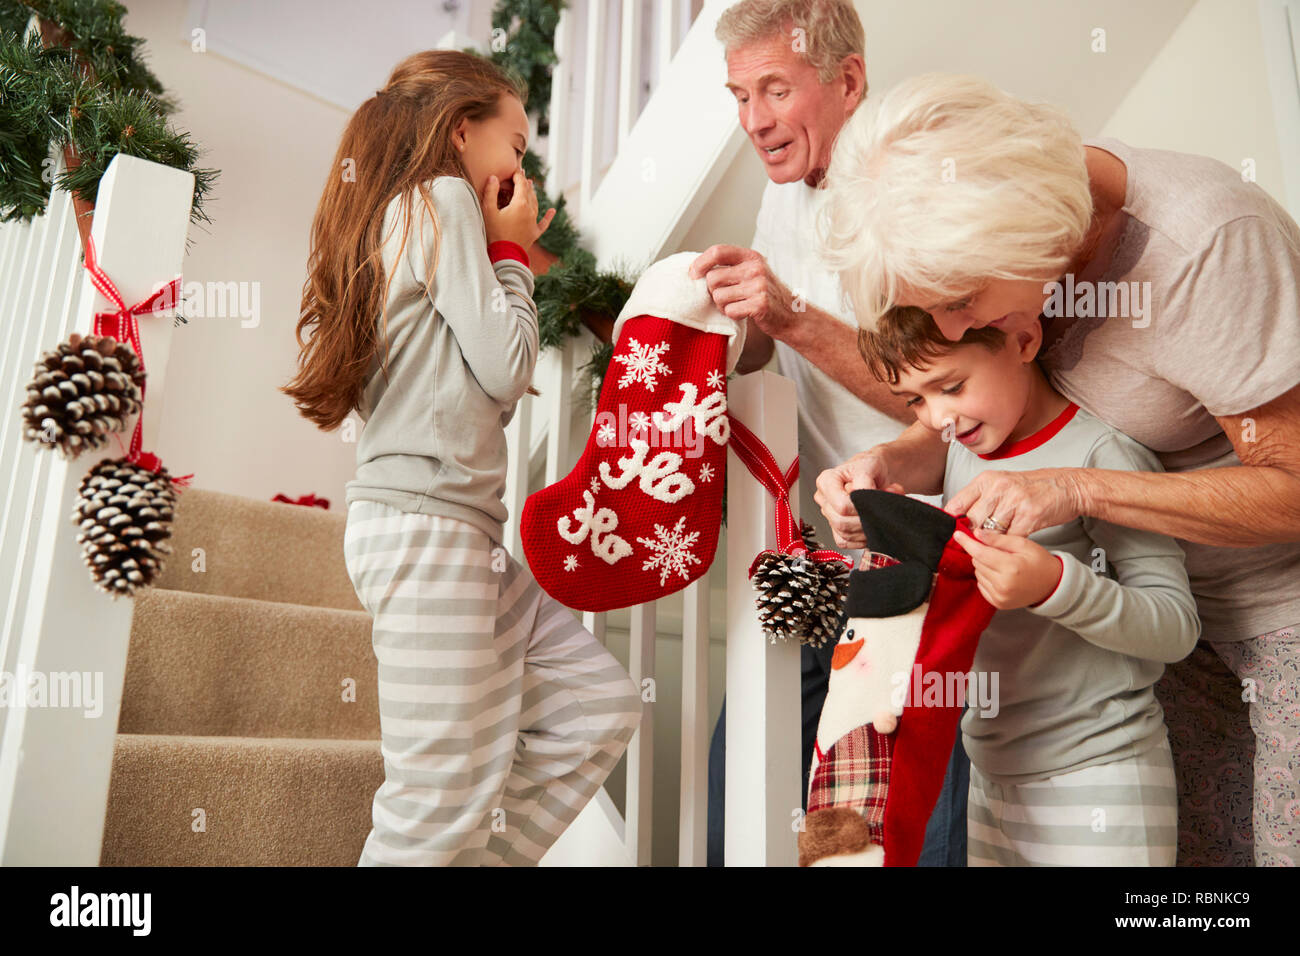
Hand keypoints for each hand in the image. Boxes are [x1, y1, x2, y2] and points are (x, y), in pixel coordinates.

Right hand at [481, 170, 555, 250]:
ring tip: (530, 186)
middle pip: (529, 192)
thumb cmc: (494, 233)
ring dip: (532, 194)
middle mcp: (530, 211)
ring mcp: (533, 223)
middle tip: (522, 174)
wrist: (505, 256)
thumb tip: (493, 177)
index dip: (518, 175)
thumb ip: (490, 192)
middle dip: (525, 182)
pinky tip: (553, 211)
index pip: (521, 184)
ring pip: (535, 204)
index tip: (515, 169)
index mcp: (520, 204)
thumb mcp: (488, 211)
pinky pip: (543, 223)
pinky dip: (548, 216)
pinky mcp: (534, 233)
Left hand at [688, 245, 795, 339]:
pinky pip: (730, 311)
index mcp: (751, 257)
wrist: (793, 315)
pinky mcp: (760, 304)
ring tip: (738, 305)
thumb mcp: (753, 273)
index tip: (693, 274)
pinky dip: (733, 315)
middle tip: (726, 297)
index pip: (718, 251)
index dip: (700, 263)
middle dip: (713, 292)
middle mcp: (755, 268)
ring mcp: (758, 286)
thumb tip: (696, 269)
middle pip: (712, 278)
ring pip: (718, 297)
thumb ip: (731, 268)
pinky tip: (745, 313)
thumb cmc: (766, 295)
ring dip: (723, 306)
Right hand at [814, 448, 904, 549]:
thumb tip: (864, 499)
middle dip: (866, 520)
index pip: (841, 505)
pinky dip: (861, 539)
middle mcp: (824, 499)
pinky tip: (870, 527)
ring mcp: (829, 515)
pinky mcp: (836, 528)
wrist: (875, 473)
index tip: (874, 500)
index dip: (861, 508)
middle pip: (841, 522)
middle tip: (880, 509)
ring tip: (878, 513)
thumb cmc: (870, 468)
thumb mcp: (870, 466)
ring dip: (867, 528)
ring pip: (844, 534)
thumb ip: (864, 482)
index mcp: (827, 481)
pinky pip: (845, 542)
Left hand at [943, 467, 1086, 537]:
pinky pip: (1010, 537)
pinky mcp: (1030, 516)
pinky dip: (1009, 544)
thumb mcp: (1002, 484)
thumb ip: (981, 499)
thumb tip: (959, 518)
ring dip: (992, 541)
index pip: (958, 504)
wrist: (1067, 486)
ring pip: (990, 531)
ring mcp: (1015, 501)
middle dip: (973, 534)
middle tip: (977, 542)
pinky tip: (1011, 543)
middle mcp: (999, 488)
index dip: (953, 521)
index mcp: (987, 480)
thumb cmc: (1033, 487)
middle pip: (972, 520)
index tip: (953, 532)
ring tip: (995, 544)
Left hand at [951, 527, 1063, 609]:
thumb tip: (977, 534)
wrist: (1052, 585)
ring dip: (984, 566)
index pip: (980, 553)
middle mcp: (1003, 585)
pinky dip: (986, 578)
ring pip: (977, 573)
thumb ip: (998, 539)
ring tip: (1003, 565)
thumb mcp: (1023, 544)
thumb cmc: (1040, 562)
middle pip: (977, 562)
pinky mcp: (997, 603)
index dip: (967, 542)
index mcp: (1010, 568)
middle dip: (982, 553)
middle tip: (1000, 553)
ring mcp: (1000, 596)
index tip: (957, 534)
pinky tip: (1001, 575)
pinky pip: (981, 585)